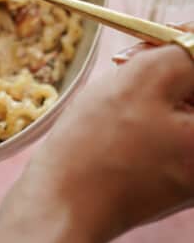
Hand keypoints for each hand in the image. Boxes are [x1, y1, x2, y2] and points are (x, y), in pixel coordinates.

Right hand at [0, 43, 193, 242]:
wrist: (63, 201)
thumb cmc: (99, 143)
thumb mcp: (143, 82)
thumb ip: (183, 53)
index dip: (184, 48)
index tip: (154, 41)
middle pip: (192, 90)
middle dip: (166, 68)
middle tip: (129, 63)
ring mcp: (188, 170)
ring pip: (177, 106)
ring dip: (151, 88)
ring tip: (116, 90)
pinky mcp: (166, 176)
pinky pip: (163, 128)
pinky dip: (143, 111)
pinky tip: (115, 113)